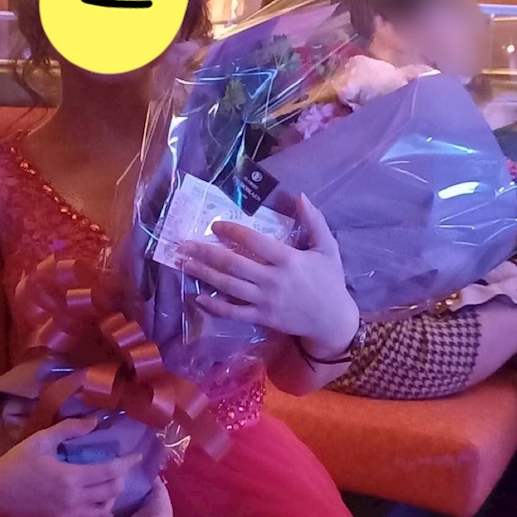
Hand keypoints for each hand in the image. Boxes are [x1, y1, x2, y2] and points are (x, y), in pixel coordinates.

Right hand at [0, 416, 140, 516]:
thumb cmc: (17, 461)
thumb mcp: (42, 439)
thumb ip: (70, 429)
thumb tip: (95, 421)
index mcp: (71, 477)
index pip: (110, 471)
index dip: (127, 463)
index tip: (136, 455)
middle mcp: (73, 500)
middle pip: (111, 491)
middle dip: (121, 478)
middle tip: (121, 467)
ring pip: (103, 512)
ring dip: (111, 498)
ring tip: (109, 485)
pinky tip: (98, 508)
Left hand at [179, 194, 359, 358]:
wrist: (332, 320)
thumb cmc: (329, 280)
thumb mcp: (328, 248)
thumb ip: (314, 221)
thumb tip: (301, 196)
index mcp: (288, 259)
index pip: (254, 242)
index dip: (232, 232)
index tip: (215, 225)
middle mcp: (273, 280)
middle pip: (233, 264)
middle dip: (206, 252)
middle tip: (184, 243)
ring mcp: (265, 301)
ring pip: (228, 287)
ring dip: (204, 274)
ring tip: (184, 263)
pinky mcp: (261, 318)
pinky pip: (233, 313)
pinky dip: (214, 306)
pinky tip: (197, 297)